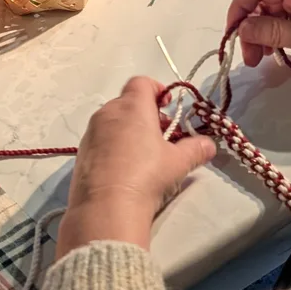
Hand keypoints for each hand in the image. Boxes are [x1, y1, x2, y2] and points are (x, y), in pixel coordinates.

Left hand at [56, 77, 215, 259]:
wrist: (106, 207)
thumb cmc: (146, 175)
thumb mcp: (178, 162)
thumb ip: (196, 149)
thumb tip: (209, 144)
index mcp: (132, 107)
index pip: (142, 82)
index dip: (157, 89)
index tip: (168, 106)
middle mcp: (108, 113)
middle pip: (127, 102)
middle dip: (145, 113)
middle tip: (162, 135)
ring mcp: (91, 133)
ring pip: (112, 121)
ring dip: (128, 129)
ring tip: (144, 154)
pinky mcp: (81, 153)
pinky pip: (100, 140)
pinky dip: (113, 145)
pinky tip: (124, 169)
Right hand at [228, 0, 290, 111]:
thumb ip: (274, 31)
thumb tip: (243, 28)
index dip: (239, 9)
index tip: (233, 37)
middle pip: (264, 3)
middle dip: (250, 28)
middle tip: (251, 58)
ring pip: (274, 16)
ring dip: (262, 36)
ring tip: (262, 60)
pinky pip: (289, 25)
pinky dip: (278, 39)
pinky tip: (277, 55)